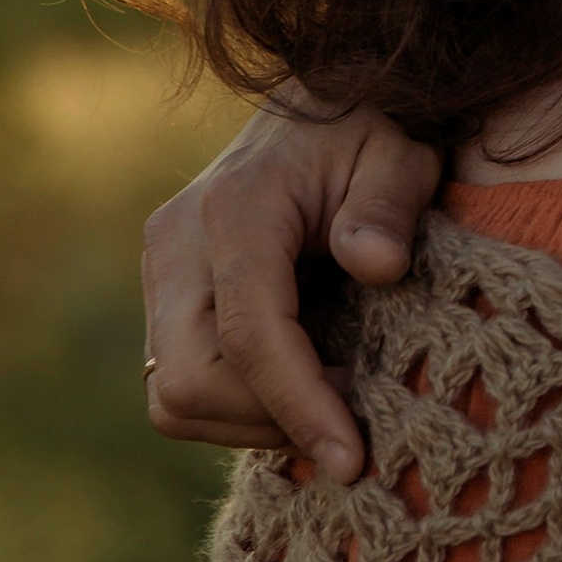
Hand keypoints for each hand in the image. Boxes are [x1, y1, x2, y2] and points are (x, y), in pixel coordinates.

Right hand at [141, 94, 441, 477]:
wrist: (317, 103)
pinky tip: (302, 385)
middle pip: (190, 382)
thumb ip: (389, 205)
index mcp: (235, 208)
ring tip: (331, 403)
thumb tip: (376, 265)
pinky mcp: (164, 298)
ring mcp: (161, 273)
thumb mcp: (400, 153)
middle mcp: (177, 244)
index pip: (246, 336)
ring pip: (174, 397)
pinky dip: (237, 407)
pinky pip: (179, 385)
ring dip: (252, 422)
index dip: (297, 405)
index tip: (352, 457)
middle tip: (352, 423)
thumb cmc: (368, 130)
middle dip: (271, 421)